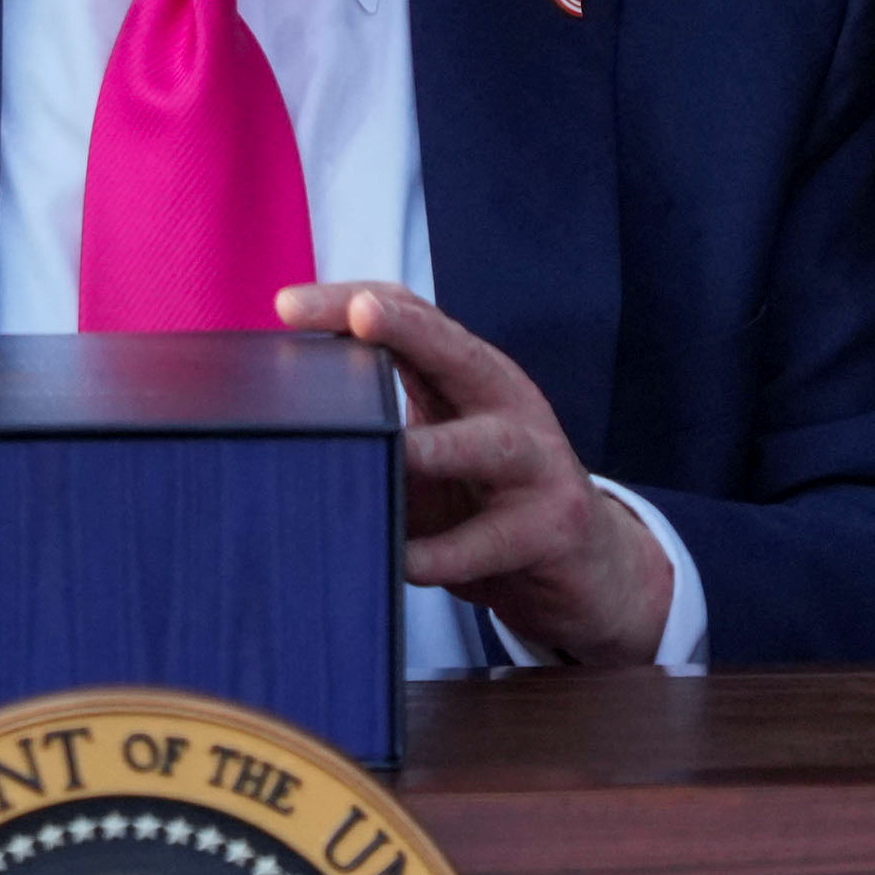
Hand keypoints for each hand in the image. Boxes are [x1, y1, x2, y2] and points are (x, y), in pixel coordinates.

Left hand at [292, 282, 668, 667]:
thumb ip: (380, 434)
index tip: (286, 307)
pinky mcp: (553, 529)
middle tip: (357, 316)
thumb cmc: (489, 504)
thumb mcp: (434, 457)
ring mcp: (538, 464)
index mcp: (472, 377)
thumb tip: (285, 430)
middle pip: (455, 352)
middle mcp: (508, 405)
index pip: (414, 316)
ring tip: (393, 452)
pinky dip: (442, 554)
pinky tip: (402, 562)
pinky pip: (490, 541)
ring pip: (487, 444)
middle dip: (403, 329)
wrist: (589, 571)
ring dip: (435, 448)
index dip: (352, 303)